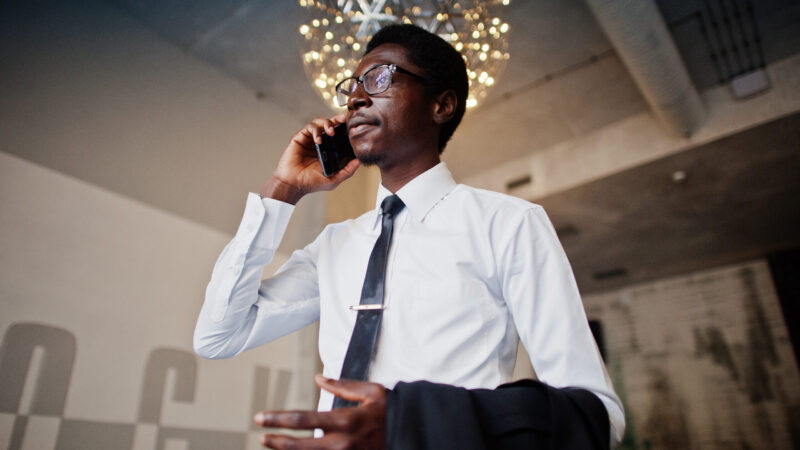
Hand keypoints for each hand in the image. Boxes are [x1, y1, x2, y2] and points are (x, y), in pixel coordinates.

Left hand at [255, 374, 386, 449]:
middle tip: (262, 436)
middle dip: (276, 441)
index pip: (302, 419)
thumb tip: (318, 378)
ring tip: (274, 446)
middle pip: (299, 446)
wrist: (413, 432)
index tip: (261, 418)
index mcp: (346, 420)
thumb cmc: (392, 411)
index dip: (278, 419)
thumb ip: (342, 385)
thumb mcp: (371, 391)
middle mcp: (342, 443)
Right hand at [261, 115, 360, 203]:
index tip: (354, 127)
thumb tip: (360, 161)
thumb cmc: (312, 183)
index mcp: (330, 150)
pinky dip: (316, 131)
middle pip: (332, 124)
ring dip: (327, 123)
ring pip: (320, 122)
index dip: (347, 129)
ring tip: (331, 132)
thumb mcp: (335, 179)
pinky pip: (310, 128)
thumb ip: (348, 170)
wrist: (293, 184)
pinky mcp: (300, 137)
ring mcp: (311, 139)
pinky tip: (319, 140)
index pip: (341, 135)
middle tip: (345, 120)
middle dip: (339, 120)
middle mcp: (321, 142)